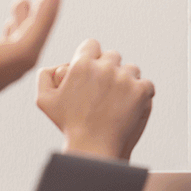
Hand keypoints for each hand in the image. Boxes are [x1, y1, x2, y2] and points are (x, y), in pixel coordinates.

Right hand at [36, 39, 155, 160]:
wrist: (92, 146)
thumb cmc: (67, 124)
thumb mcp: (44, 100)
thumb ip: (45, 76)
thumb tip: (57, 65)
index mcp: (82, 64)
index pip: (92, 44)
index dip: (92, 56)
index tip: (93, 69)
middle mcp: (104, 67)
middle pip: (113, 55)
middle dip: (109, 68)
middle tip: (106, 86)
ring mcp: (125, 78)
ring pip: (131, 68)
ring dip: (127, 79)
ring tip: (119, 97)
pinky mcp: (140, 90)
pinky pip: (146, 83)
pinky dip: (142, 92)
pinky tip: (133, 103)